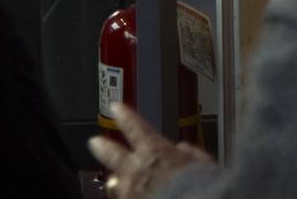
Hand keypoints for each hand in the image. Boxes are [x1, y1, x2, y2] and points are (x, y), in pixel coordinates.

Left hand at [88, 102, 213, 198]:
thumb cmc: (200, 185)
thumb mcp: (202, 163)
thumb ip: (190, 154)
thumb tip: (183, 150)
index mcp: (155, 151)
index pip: (135, 127)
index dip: (124, 116)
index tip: (115, 107)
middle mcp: (137, 169)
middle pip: (113, 154)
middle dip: (103, 147)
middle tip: (94, 142)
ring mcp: (129, 190)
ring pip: (114, 182)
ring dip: (114, 180)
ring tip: (112, 181)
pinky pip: (122, 197)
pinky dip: (125, 194)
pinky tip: (128, 195)